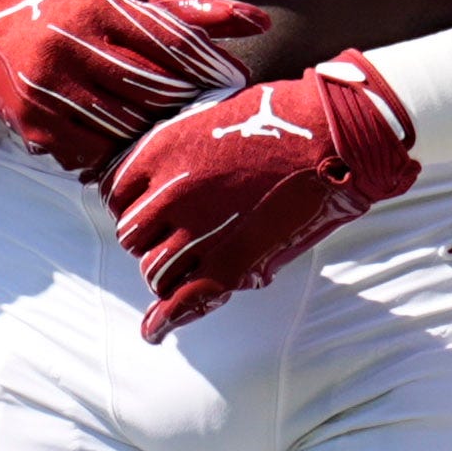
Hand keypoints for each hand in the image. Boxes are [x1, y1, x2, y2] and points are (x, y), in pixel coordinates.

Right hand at [0, 0, 267, 185]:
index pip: (169, 42)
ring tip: (171, 126)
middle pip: (152, 89)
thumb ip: (191, 10)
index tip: (234, 78)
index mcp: (94, 6)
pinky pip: (95, 152)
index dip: (210, 65)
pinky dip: (117, 150)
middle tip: (207, 110)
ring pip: (126, 126)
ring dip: (154, 130)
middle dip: (187, 102)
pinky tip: (127, 138)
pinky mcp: (35, 125)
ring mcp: (46, 90)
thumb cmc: (79, 10)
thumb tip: (260, 23)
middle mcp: (66, 46)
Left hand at [105, 51, 424, 340]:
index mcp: (161, 151)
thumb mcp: (213, 119)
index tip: (149, 211)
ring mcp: (198, 230)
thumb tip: (169, 179)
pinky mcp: (231, 263)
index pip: (117, 194)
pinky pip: (182, 301)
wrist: (334, 139)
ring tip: (187, 271)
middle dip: (150, 242)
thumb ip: (183, 153)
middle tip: (176, 240)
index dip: (133, 206)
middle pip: (133, 237)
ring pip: (155, 271)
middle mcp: (169, 193)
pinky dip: (164, 320)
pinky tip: (153, 331)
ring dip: (167, 274)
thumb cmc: (282, 120)